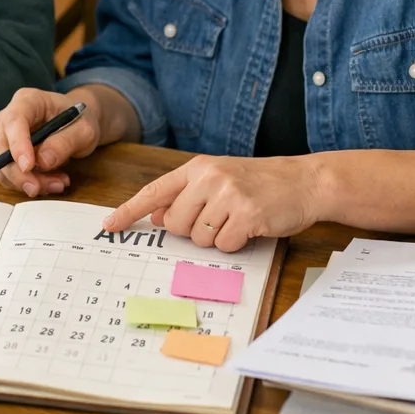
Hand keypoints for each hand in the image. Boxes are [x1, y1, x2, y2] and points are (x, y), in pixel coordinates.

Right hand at [0, 88, 102, 197]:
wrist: (78, 124)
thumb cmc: (80, 121)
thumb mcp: (84, 130)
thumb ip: (65, 142)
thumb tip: (42, 161)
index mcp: (28, 100)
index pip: (14, 120)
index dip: (18, 144)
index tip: (28, 167)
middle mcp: (9, 116)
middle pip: (1, 146)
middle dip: (18, 173)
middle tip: (40, 188)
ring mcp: (5, 136)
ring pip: (2, 165)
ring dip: (26, 181)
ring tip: (57, 183)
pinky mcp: (7, 154)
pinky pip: (9, 174)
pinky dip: (27, 183)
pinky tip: (50, 182)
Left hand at [102, 155, 323, 251]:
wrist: (305, 180)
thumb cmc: (261, 183)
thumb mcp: (220, 179)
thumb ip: (188, 195)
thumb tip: (159, 216)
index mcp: (198, 168)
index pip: (154, 191)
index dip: (129, 211)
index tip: (109, 225)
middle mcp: (209, 178)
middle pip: (176, 224)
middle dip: (193, 230)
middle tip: (219, 218)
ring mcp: (228, 195)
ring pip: (199, 238)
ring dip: (216, 238)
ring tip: (238, 219)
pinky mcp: (247, 215)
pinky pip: (224, 245)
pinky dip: (236, 243)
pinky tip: (251, 226)